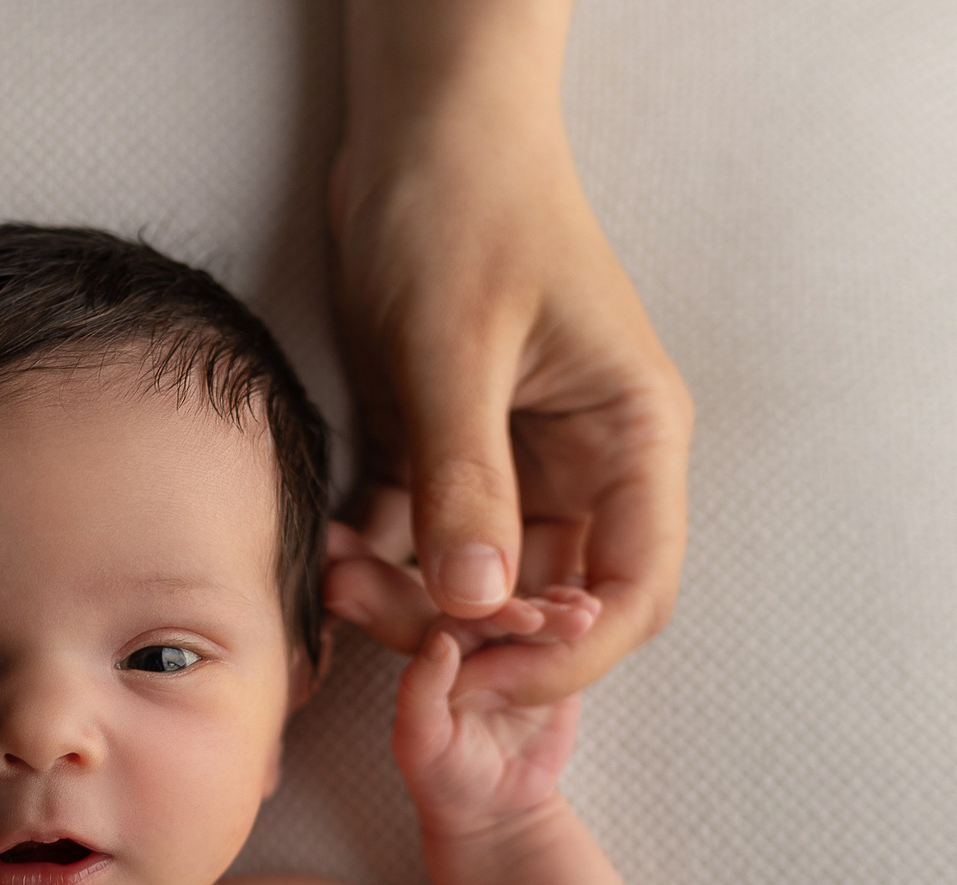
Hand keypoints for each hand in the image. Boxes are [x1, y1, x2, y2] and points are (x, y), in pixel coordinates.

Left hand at [329, 23, 691, 708]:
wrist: (413, 134)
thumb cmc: (463, 210)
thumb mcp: (456, 347)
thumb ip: (467, 478)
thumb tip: (476, 602)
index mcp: (629, 439)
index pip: (632, 590)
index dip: (567, 657)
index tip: (482, 679)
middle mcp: (583, 466)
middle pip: (547, 603)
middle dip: (468, 636)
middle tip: (383, 628)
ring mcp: (513, 467)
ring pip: (472, 585)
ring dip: (406, 601)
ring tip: (334, 578)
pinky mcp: (444, 457)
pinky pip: (415, 543)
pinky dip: (374, 561)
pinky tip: (324, 552)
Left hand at [391, 620, 580, 838]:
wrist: (493, 808)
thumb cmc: (443, 776)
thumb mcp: (420, 742)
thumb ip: (420, 692)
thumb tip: (441, 641)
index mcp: (441, 652)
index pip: (466, 619)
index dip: (495, 614)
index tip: (527, 619)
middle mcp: (478, 643)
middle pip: (511, 611)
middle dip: (543, 611)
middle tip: (575, 617)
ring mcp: (520, 652)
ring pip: (544, 620)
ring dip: (568, 613)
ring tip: (592, 617)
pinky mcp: (556, 667)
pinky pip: (570, 644)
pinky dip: (587, 631)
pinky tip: (599, 620)